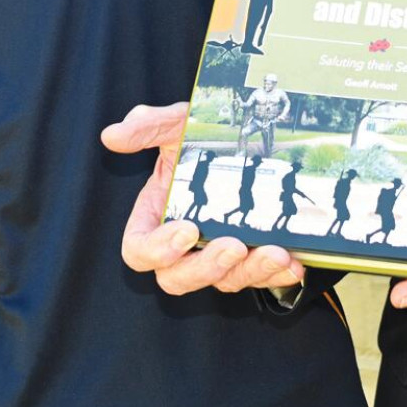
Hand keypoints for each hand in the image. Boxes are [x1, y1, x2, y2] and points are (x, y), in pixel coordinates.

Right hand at [100, 102, 304, 295]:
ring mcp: (217, 253)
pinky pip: (261, 279)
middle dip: (206, 268)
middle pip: (178, 279)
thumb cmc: (204, 134)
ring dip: (249, 273)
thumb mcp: (178, 123)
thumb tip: (112, 135)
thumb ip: (148, 126)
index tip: (186, 229)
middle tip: (233, 246)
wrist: (252, 134)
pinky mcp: (250, 258)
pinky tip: (294, 264)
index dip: (157, 250)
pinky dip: (277, 276)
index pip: (139, 250)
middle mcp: (184, 244)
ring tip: (275, 254)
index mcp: (155, 217)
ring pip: (223, 282)